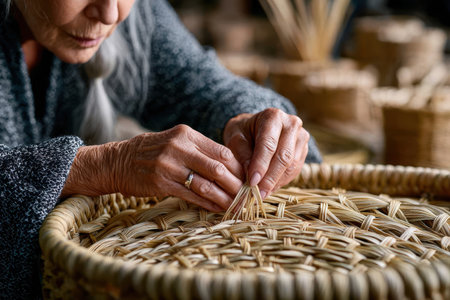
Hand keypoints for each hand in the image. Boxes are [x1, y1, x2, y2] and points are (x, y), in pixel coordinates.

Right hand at [61, 125, 243, 211]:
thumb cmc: (153, 152)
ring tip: (235, 207)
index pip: (222, 152)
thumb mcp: (176, 141)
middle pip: (218, 168)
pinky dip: (208, 204)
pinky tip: (217, 209)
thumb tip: (230, 166)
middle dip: (236, 185)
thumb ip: (201, 150)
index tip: (247, 179)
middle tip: (246, 196)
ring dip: (224, 198)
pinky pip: (191, 196)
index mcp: (187, 134)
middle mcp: (179, 147)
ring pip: (206, 184)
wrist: (119, 161)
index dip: (238, 168)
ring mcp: (169, 166)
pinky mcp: (161, 183)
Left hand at [223, 108, 308, 198]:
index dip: (260, 165)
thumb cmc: (243, 131)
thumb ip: (242, 154)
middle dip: (270, 178)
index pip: (268, 144)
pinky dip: (282, 181)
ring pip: (292, 165)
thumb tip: (251, 176)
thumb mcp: (235, 137)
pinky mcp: (304, 149)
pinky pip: (296, 170)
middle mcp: (291, 124)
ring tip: (262, 193)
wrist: (255, 127)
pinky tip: (269, 188)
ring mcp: (301, 136)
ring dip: (276, 182)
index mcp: (273, 116)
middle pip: (284, 156)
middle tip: (257, 194)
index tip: (252, 182)